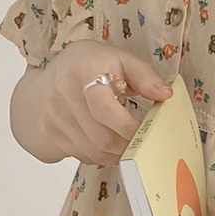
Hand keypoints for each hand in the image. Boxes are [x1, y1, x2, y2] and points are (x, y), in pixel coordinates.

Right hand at [11, 41, 173, 166]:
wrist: (55, 71)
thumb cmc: (94, 64)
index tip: (148, 132)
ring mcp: (53, 116)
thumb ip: (146, 77)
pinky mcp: (49, 131)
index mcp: (84, 73)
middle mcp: (63, 95)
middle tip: (144, 144)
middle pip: (101, 138)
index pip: (104, 110)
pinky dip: (100, 156)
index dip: (129, 127)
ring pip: (92, 152)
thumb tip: (166, 94)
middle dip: (128, 146)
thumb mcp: (123, 60)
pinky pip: (81, 155)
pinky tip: (108, 143)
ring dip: (117, 155)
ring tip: (129, 144)